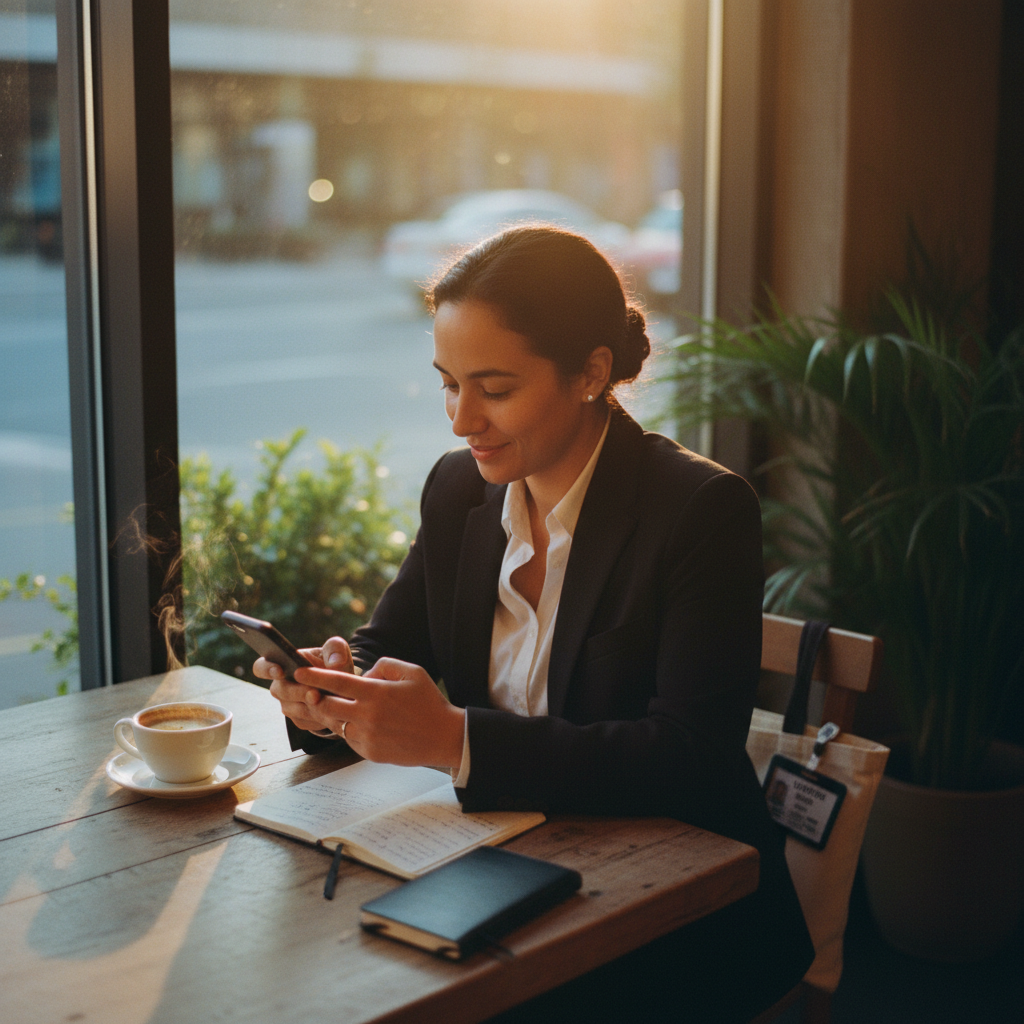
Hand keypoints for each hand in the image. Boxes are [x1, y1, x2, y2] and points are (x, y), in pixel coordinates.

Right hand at [256, 637, 354, 734]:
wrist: (344, 687)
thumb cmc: (335, 663)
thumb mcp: (338, 650)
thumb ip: (335, 649)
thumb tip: (334, 663)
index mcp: (283, 663)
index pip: (262, 666)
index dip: (267, 669)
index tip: (280, 671)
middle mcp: (281, 685)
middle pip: (279, 691)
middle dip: (298, 692)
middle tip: (315, 694)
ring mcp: (288, 704)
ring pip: (292, 709)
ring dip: (309, 707)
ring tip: (328, 703)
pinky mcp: (299, 720)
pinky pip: (305, 721)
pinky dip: (318, 718)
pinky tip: (332, 713)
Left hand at [292, 657, 464, 770]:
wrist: (444, 737)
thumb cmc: (429, 701)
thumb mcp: (412, 672)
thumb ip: (384, 665)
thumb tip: (364, 675)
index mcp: (376, 693)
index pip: (336, 682)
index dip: (313, 676)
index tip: (297, 672)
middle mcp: (368, 715)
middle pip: (326, 706)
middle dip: (314, 698)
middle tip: (311, 693)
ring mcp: (367, 737)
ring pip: (335, 724)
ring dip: (332, 715)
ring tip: (339, 708)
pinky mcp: (370, 753)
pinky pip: (350, 739)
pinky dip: (350, 730)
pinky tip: (363, 724)